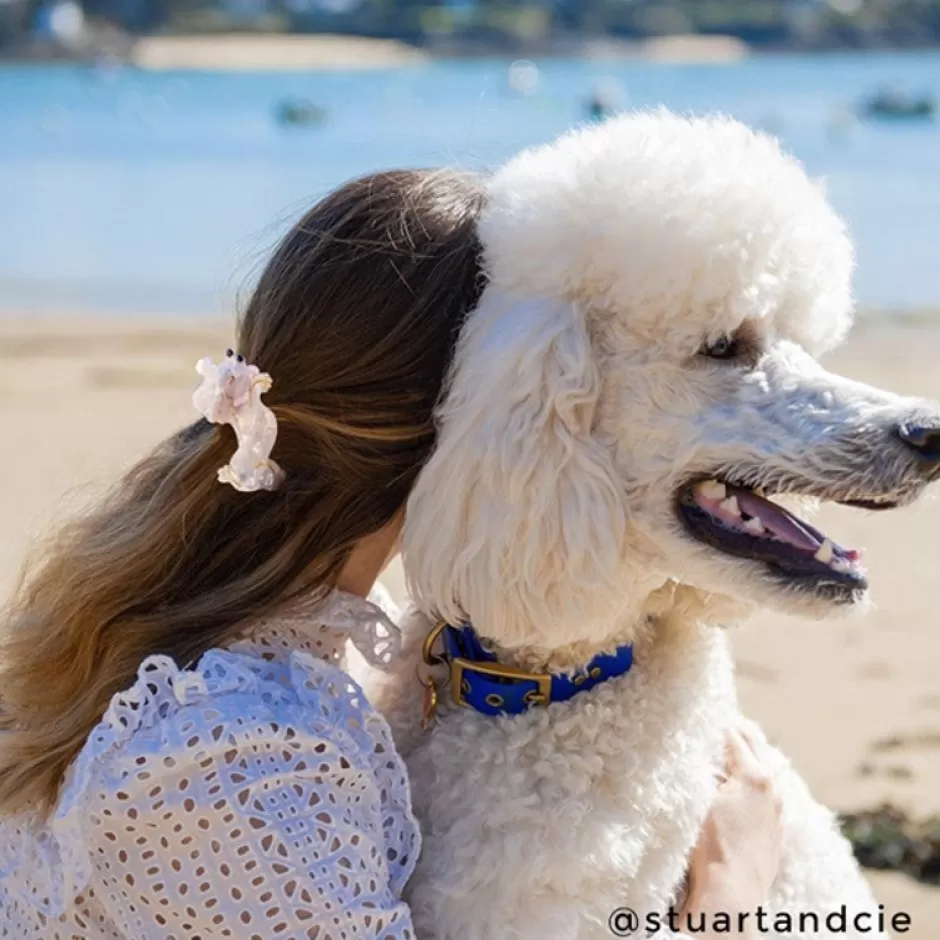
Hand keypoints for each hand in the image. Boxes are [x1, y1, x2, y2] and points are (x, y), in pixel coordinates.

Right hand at [679, 722, 783, 937]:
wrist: (732, 893)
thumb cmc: (710, 846)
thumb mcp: (699, 800)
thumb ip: (703, 772)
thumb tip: (701, 756)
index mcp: (754, 776)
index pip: (735, 738)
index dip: (719, 725)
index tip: (709, 715)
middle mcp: (771, 790)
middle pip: (757, 748)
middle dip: (741, 734)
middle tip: (727, 722)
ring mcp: (777, 813)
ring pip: (766, 772)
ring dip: (751, 757)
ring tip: (737, 750)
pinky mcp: (776, 833)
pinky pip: (769, 797)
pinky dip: (757, 783)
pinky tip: (746, 787)